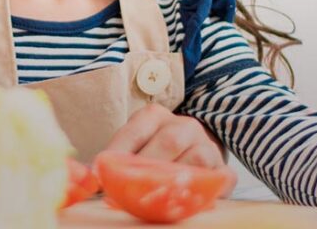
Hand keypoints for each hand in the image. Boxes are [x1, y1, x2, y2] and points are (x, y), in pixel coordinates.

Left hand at [103, 104, 236, 195]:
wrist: (194, 149)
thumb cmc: (155, 151)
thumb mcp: (136, 145)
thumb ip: (119, 158)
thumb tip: (92, 178)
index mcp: (156, 115)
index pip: (136, 130)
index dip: (118, 152)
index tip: (102, 173)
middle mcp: (185, 126)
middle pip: (169, 141)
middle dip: (146, 167)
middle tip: (128, 189)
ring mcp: (208, 146)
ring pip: (196, 159)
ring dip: (174, 180)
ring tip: (154, 196)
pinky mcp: (223, 170)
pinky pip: (219, 179)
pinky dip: (205, 191)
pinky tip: (187, 201)